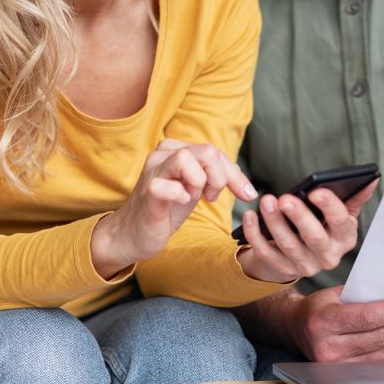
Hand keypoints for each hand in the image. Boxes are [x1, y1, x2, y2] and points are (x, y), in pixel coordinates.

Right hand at [91, 139, 256, 278]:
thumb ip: (217, 178)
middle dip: (219, 178)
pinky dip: (180, 194)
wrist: (134, 234)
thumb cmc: (167, 209)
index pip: (215, 152)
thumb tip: (249, 188)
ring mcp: (153, 171)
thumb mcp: (197, 189)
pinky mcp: (147, 192)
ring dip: (199, 183)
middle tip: (209, 197)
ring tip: (192, 198)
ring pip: (186, 160)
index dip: (235, 175)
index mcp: (176, 149)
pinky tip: (182, 202)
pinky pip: (167, 185)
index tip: (246, 194)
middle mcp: (163, 154)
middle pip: (207, 151)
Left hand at [236, 180, 377, 283]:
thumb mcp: (340, 215)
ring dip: (275, 223)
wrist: (300, 255)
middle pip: (314, 237)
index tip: (316, 191)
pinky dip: (255, 235)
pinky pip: (267, 254)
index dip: (329, 207)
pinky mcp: (283, 270)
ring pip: (288, 245)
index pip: (340, 222)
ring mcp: (306, 267)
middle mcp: (329, 256)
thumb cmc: (322, 226)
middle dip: (299, 217)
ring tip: (266, 202)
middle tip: (285, 198)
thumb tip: (372, 178)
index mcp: (345, 238)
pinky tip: (249, 216)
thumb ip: (354, 197)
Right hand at [293, 286, 383, 361]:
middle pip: (380, 336)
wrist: (297, 328)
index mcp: (324, 321)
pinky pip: (383, 363)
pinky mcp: (347, 374)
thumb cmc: (320, 307)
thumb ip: (363, 293)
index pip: (369, 317)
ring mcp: (337, 365)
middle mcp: (329, 348)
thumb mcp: (335, 293)